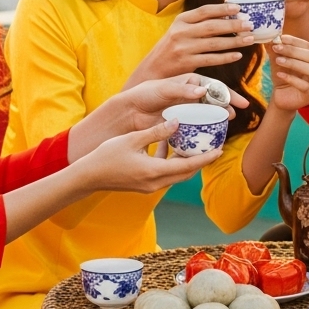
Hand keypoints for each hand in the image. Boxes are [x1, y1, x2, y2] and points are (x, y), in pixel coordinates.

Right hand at [77, 119, 223, 193]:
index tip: (220, 150)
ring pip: (175, 174)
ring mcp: (149, 186)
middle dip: (200, 161)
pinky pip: (164, 174)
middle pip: (186, 173)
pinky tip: (165, 146)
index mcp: (154, 171)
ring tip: (192, 145)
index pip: (188, 166)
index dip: (206, 158)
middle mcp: (155, 182)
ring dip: (185, 162)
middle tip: (212, 147)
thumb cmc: (107, 156)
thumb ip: (156, 132)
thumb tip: (177, 121)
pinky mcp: (144, 185)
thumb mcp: (132, 139)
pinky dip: (169, 162)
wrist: (88, 176)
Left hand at [108, 74, 247, 131]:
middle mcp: (190, 95)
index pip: (212, 86)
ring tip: (227, 123)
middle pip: (213, 99)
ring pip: (207, 113)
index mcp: (188, 82)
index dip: (227, 93)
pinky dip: (205, 129)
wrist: (129, 112)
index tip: (239, 102)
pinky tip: (211, 134)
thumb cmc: (144, 95)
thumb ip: (182, 90)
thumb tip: (202, 91)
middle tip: (237, 113)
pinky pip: (197, 126)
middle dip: (227, 106)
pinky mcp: (182, 123)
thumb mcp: (162, 89)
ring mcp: (187, 109)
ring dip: (218, 117)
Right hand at [129, 4, 255, 82]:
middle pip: (212, 26)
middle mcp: (181, 32)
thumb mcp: (179, 30)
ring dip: (234, 41)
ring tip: (249, 39)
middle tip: (250, 24)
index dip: (223, 9)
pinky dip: (225, 57)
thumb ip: (198, 24)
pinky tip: (238, 55)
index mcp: (180, 20)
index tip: (239, 8)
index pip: (205, 11)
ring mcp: (183, 48)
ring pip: (214, 43)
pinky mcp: (186, 64)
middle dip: (233, 25)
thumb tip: (227, 17)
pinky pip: (211, 59)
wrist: (153, 70)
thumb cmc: (171, 48)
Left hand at [268, 35, 308, 111]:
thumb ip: (276, 49)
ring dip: (294, 63)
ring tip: (278, 60)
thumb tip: (270, 37)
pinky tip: (279, 74)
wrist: (281, 96)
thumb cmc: (284, 75)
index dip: (294, 41)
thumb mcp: (279, 60)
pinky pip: (305, 86)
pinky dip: (292, 79)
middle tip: (277, 47)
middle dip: (293, 51)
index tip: (280, 38)